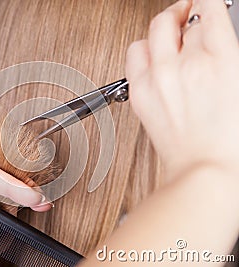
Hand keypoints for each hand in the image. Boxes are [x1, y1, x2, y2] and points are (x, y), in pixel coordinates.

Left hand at [126, 0, 238, 177]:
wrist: (206, 169)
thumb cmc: (231, 140)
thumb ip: (228, 56)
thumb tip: (220, 44)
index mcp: (220, 60)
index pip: (208, 9)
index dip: (208, 2)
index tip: (208, 4)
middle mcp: (184, 64)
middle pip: (180, 18)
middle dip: (187, 12)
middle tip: (191, 14)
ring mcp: (158, 77)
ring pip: (153, 30)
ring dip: (164, 27)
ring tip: (170, 31)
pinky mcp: (140, 93)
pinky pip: (134, 55)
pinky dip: (143, 48)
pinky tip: (152, 54)